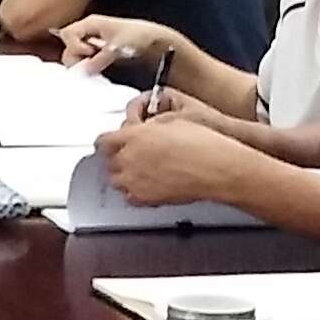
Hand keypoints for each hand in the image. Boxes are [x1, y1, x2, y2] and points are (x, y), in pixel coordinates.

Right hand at [62, 14, 168, 76]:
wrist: (154, 42)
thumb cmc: (138, 37)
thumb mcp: (118, 46)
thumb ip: (100, 58)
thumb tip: (85, 70)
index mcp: (91, 24)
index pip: (68, 34)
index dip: (74, 45)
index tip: (90, 53)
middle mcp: (87, 33)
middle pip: (68, 46)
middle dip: (77, 58)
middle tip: (91, 64)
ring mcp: (91, 44)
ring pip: (75, 57)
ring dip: (82, 64)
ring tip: (97, 67)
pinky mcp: (96, 55)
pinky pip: (84, 62)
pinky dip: (88, 68)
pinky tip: (99, 70)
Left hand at [102, 104, 258, 207]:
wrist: (216, 169)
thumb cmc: (201, 144)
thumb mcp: (171, 121)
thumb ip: (148, 127)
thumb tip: (143, 129)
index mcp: (134, 136)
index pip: (103, 141)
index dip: (108, 142)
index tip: (111, 143)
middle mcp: (129, 159)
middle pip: (108, 161)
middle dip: (118, 158)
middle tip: (131, 155)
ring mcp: (134, 180)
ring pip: (116, 180)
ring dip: (124, 175)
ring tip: (141, 171)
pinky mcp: (144, 198)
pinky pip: (129, 196)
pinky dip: (135, 191)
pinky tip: (148, 185)